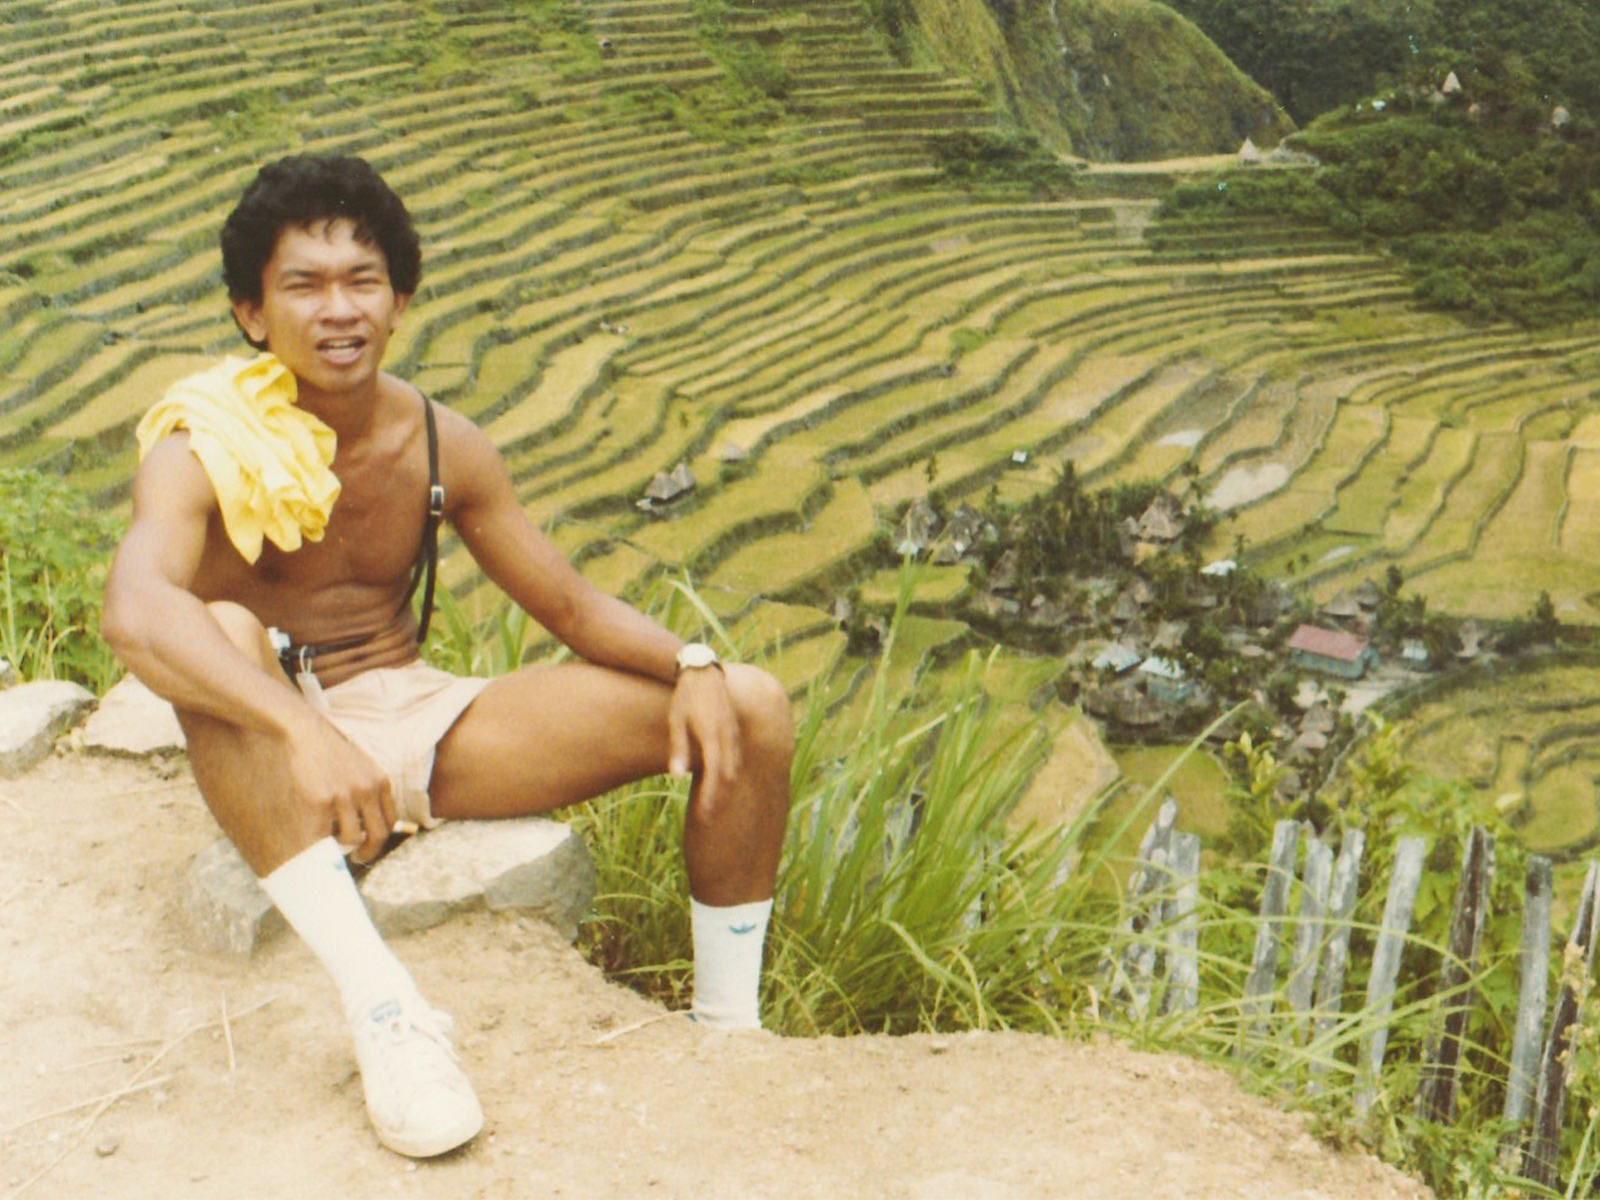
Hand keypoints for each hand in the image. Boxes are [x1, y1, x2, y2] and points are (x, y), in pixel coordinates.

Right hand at [282, 714, 396, 863]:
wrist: (302, 731)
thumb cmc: (327, 751)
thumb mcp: (358, 765)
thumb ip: (367, 788)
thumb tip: (366, 820)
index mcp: (379, 781)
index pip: (391, 820)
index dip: (381, 837)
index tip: (370, 845)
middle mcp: (367, 790)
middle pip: (379, 834)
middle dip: (369, 852)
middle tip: (357, 858)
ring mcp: (344, 796)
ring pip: (353, 838)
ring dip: (343, 846)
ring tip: (332, 842)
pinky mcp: (321, 802)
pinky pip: (326, 834)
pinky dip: (323, 841)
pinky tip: (317, 838)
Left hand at [667, 667, 741, 813]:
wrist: (702, 672)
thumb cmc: (685, 696)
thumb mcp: (676, 720)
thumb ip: (679, 748)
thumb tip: (677, 775)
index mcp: (713, 736)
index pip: (715, 775)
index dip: (711, 798)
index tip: (703, 815)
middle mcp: (728, 737)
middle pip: (729, 777)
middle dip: (720, 800)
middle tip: (708, 818)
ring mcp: (733, 733)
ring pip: (735, 768)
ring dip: (726, 789)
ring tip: (714, 805)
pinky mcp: (734, 731)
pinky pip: (736, 758)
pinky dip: (729, 774)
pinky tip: (720, 782)